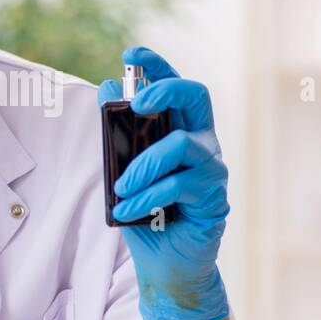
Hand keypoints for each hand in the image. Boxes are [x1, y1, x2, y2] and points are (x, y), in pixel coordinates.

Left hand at [97, 47, 229, 319]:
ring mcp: (211, 168)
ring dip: (143, 164)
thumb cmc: (148, 214)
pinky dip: (147, 196)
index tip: (131, 54)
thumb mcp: (124, 170)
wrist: (166, 265)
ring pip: (180, 145)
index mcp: (181, 130)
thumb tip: (107, 89)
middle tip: (137, 104)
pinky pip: (178, 185)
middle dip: (165, 90)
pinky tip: (129, 209)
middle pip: (195, 97)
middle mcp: (202, 142)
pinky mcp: (213, 197)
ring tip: (120, 188)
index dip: (157, 65)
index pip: (175, 87)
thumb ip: (118, 135)